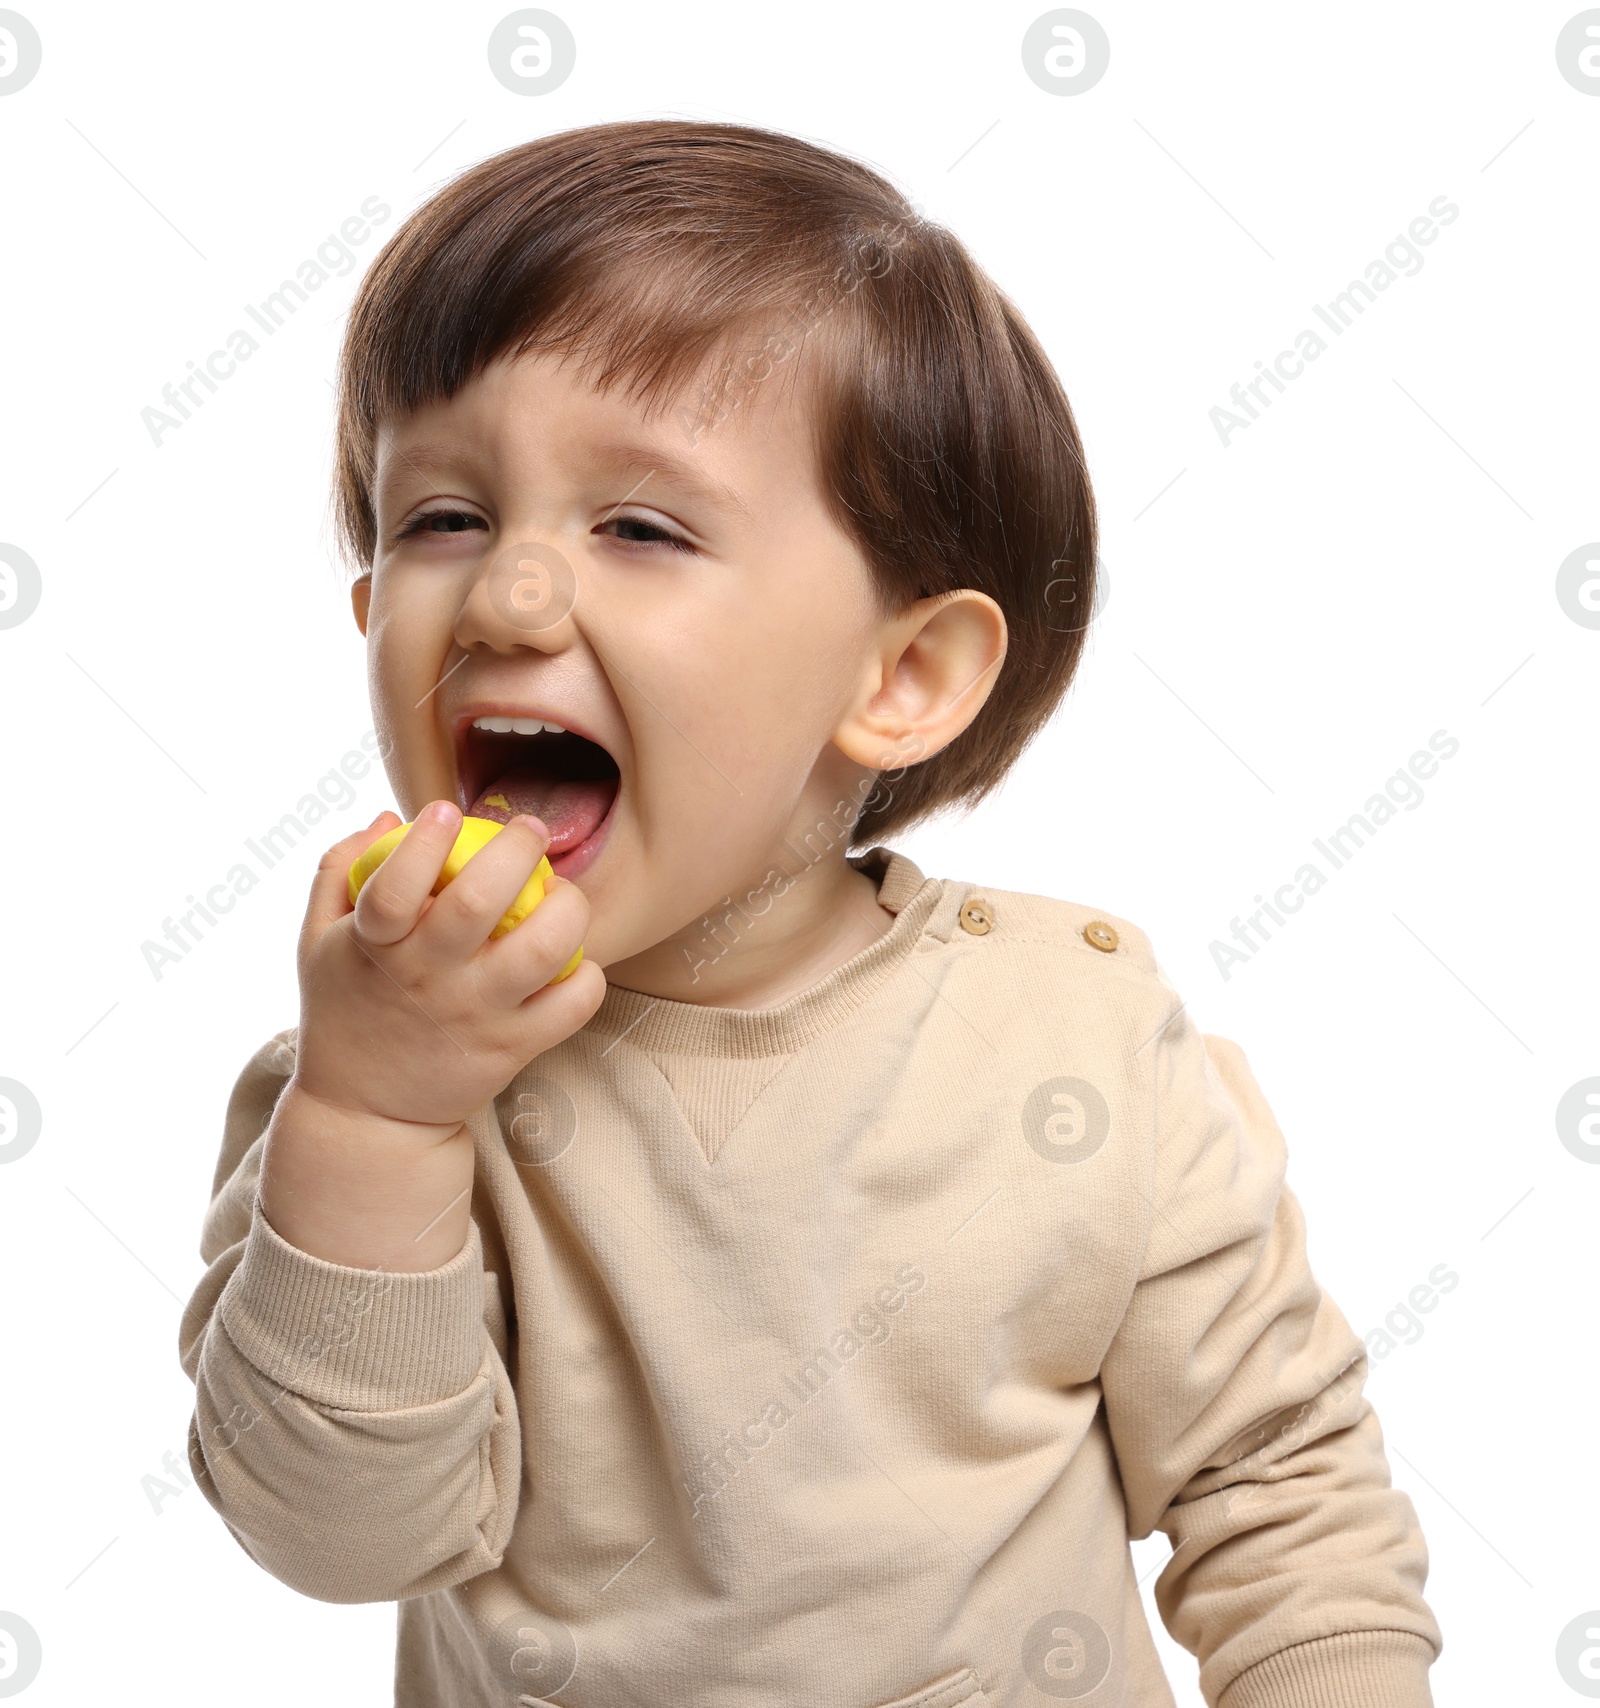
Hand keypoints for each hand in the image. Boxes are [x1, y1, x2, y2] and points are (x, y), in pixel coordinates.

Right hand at [258, 802, 603, 1270]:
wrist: (367, 1113)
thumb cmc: (347, 1009)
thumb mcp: (317, 940)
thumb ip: (341, 870)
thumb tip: (391, 817)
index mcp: (374, 947)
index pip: (394, 887)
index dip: (424, 841)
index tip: (446, 811)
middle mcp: (427, 979)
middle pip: (480, 902)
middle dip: (517, 850)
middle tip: (529, 831)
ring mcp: (475, 1015)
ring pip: (542, 949)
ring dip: (566, 907)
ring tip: (561, 894)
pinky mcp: (513, 1049)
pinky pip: (573, 1004)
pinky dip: (587, 974)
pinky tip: (573, 957)